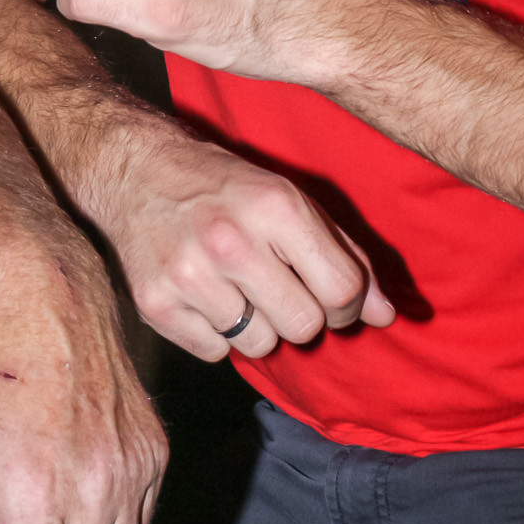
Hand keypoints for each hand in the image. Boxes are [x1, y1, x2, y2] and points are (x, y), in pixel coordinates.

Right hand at [86, 113, 393, 359]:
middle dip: (300, 316)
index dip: (346, 305)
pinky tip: (203, 294)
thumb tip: (388, 317)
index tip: (327, 294)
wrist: (135, 171)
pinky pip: (215, 353)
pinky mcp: (155, 304)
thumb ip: (346, 256)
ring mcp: (188, 275)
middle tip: (277, 288)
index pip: (342, 292)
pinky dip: (215, 332)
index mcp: (275, 206)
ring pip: (260, 346)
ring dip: (256, 326)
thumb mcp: (289, 200)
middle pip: (304, 328)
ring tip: (235, 286)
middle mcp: (230, 240)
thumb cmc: (224, 187)